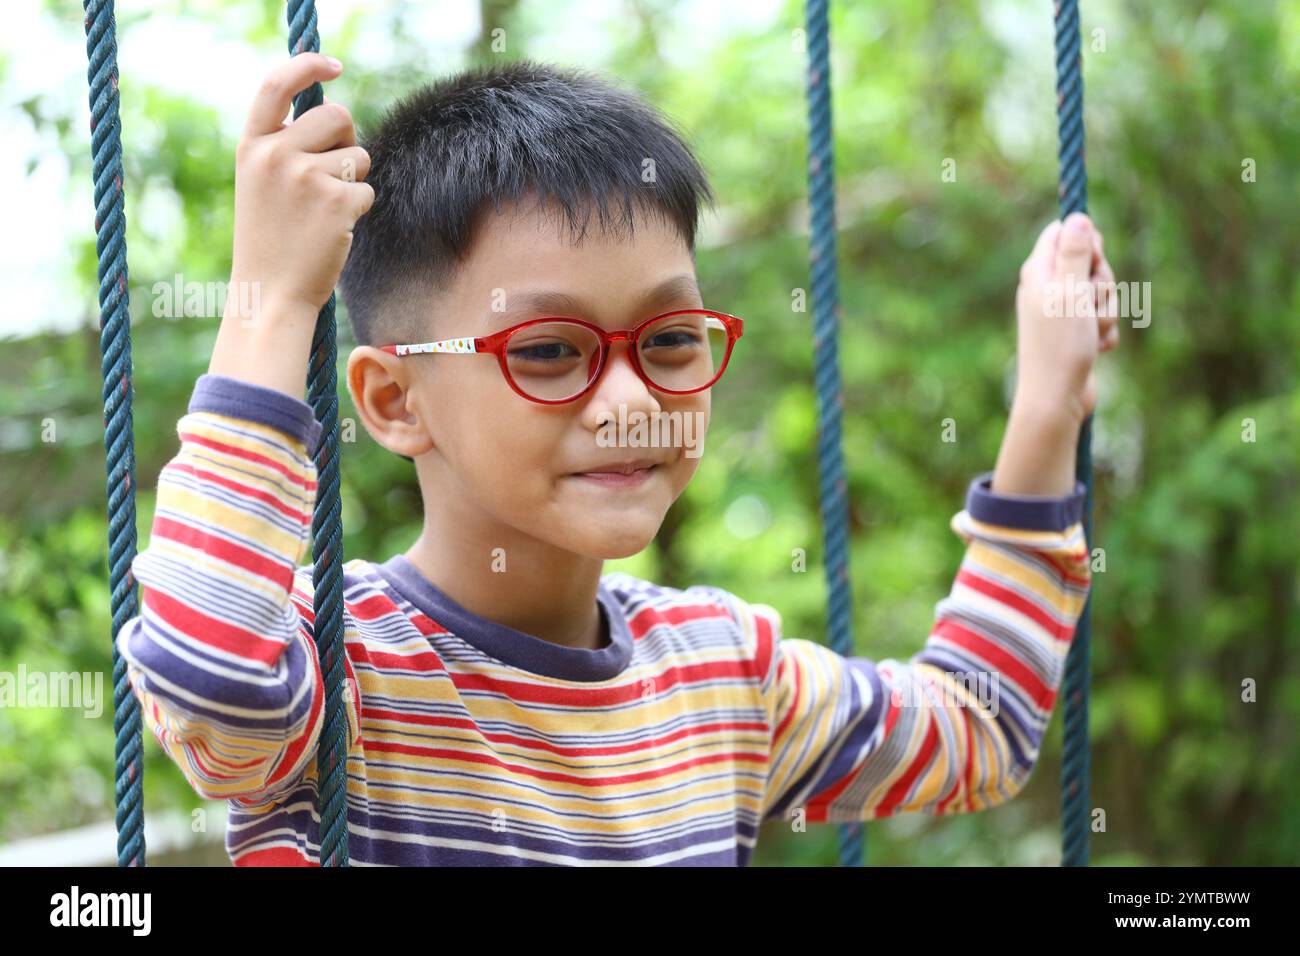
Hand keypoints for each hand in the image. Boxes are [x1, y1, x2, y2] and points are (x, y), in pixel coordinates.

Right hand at [229, 52, 374, 321]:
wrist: (270, 293)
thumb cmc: (271, 240)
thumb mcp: (261, 183)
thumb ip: (286, 146)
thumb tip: (336, 115)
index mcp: (252, 146)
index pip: (276, 86)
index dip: (308, 66)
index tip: (334, 66)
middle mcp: (276, 154)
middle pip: (337, 116)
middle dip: (347, 139)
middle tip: (334, 173)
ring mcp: (306, 177)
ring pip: (359, 156)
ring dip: (354, 180)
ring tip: (325, 210)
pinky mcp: (337, 202)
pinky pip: (367, 191)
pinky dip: (358, 210)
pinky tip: (333, 230)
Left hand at [1012, 212, 1119, 425]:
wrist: (1057, 398)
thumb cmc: (1060, 344)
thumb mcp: (1069, 291)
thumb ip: (1074, 253)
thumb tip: (1077, 216)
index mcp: (1038, 273)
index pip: (1062, 232)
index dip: (1086, 241)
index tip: (1094, 260)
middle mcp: (1047, 289)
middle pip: (1089, 262)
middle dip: (1102, 283)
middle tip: (1091, 303)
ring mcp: (1062, 312)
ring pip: (1101, 293)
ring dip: (1106, 311)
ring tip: (1091, 331)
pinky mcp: (1076, 333)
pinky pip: (1103, 320)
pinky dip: (1104, 333)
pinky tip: (1095, 349)